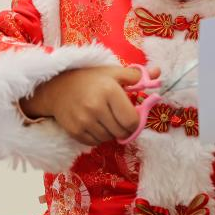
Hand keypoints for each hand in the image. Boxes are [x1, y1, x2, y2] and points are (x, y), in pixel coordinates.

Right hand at [20, 66, 158, 145]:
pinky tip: (95, 124)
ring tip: (105, 119)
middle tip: (119, 119)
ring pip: (109, 139)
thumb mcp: (112, 72)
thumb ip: (137, 75)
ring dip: (111, 132)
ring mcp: (84, 121)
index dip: (136, 122)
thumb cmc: (89, 79)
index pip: (132, 121)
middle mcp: (96, 107)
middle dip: (124, 128)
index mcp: (109, 91)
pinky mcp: (75, 131)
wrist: (56, 87)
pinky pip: (95, 142)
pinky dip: (99, 137)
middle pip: (121, 133)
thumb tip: (158, 73)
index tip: (132, 117)